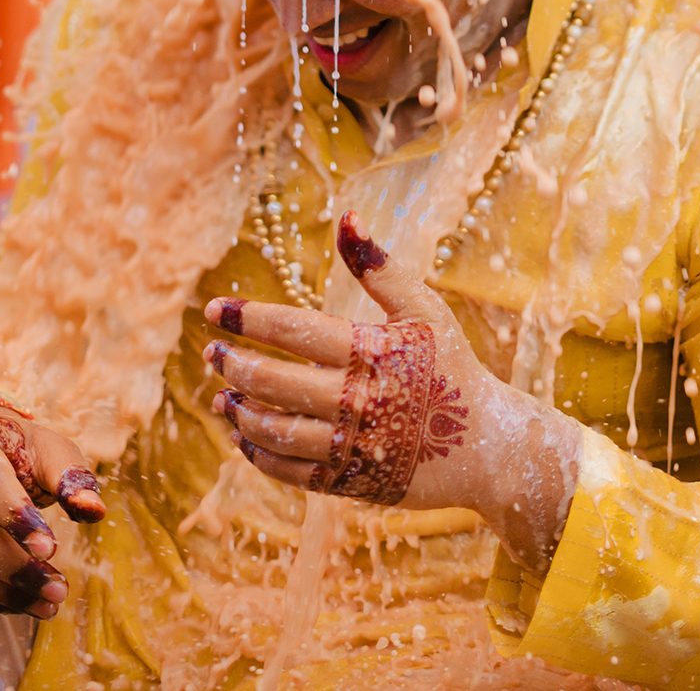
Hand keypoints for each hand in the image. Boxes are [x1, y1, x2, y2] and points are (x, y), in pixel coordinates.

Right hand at [0, 400, 103, 618]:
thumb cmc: (19, 449)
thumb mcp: (48, 449)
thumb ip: (71, 476)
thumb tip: (94, 511)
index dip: (17, 517)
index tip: (52, 550)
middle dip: (14, 567)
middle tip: (58, 588)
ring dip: (1, 591)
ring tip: (46, 603)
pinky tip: (20, 604)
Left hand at [203, 212, 580, 575]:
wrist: (488, 447)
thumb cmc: (452, 368)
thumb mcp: (423, 310)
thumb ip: (379, 266)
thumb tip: (345, 216)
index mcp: (371, 354)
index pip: (293, 331)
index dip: (248, 319)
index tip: (213, 310)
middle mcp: (357, 403)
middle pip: (274, 383)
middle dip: (234, 365)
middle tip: (211, 353)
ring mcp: (351, 448)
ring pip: (275, 432)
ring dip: (239, 412)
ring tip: (220, 394)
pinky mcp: (350, 483)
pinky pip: (289, 473)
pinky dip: (259, 454)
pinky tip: (244, 435)